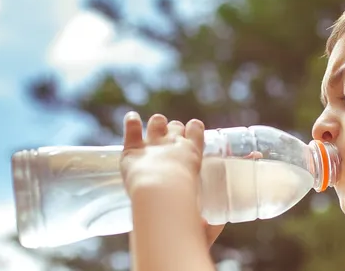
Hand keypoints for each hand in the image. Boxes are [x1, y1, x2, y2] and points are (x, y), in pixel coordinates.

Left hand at [121, 112, 217, 270]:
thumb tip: (212, 227)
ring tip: (154, 129)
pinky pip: (132, 127)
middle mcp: (174, 142)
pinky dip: (131, 122)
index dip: (194, 129)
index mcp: (193, 153)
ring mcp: (152, 143)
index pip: (197, 130)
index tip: (193, 132)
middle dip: (174, 129)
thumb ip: (209, 223)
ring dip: (156, 124)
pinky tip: (131, 118)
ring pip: (156, 122)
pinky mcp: (132, 149)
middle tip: (171, 140)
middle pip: (176, 125)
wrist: (161, 198)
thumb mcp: (204, 216)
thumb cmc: (185, 207)